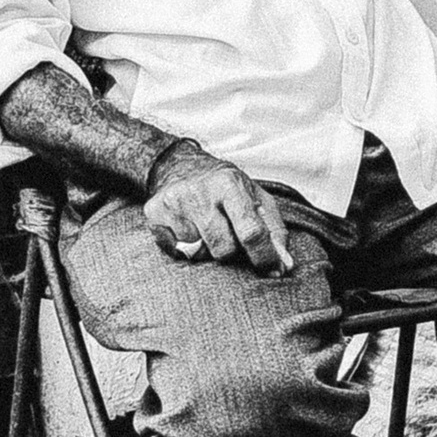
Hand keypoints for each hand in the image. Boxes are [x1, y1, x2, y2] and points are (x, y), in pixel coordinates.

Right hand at [145, 145, 293, 272]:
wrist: (181, 166)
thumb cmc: (227, 188)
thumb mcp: (258, 199)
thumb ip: (275, 233)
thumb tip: (283, 267)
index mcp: (229, 184)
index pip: (250, 232)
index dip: (263, 257)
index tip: (271, 270)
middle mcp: (199, 192)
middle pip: (223, 250)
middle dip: (231, 250)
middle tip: (229, 233)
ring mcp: (173, 203)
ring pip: (198, 254)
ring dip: (207, 249)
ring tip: (207, 228)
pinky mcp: (154, 213)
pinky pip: (175, 252)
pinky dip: (185, 248)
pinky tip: (188, 228)